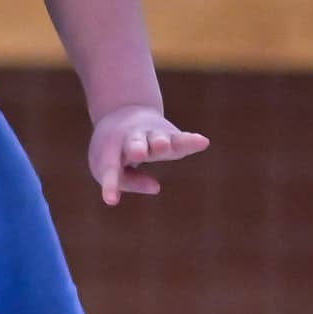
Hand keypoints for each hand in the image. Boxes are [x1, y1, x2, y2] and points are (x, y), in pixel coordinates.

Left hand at [87, 105, 208, 204]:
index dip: (110, 185)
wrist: (124, 113)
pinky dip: (191, 141)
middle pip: (134, 145)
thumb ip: (129, 181)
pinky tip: (203, 142)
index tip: (110, 201)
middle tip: (138, 153)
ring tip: (163, 145)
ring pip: (158, 140)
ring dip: (161, 143)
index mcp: (110, 150)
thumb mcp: (109, 167)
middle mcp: (131, 140)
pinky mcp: (171, 135)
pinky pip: (181, 139)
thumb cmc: (113, 150)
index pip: (110, 169)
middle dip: (136, 149)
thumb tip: (156, 188)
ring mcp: (152, 136)